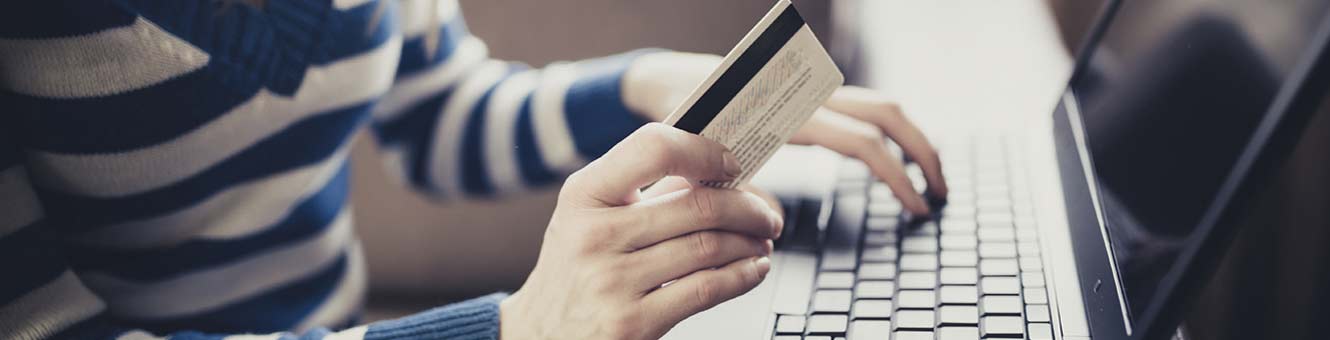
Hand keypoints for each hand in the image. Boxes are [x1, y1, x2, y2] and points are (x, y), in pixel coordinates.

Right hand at [501, 123, 782, 339]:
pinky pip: (706, 290)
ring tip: (761, 240)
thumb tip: (718, 172)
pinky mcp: (633, 323)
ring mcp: (612, 281)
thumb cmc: (574, 270)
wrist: (538, 335)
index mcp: (584, 194)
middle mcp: (595, 235)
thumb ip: (643, 192)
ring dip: (750, 242)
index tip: (731, 163)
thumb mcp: (589, 218)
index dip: (705, 151)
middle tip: (765, 214)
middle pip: (697, 205)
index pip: (654, 148)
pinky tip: (752, 269)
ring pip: (709, 247)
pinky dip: (743, 276)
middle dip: (748, 208)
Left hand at [623, 52, 947, 214]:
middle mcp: (808, 96)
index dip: (896, 176)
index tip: (916, 208)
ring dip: (913, 139)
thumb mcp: (702, 163)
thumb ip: (732, 193)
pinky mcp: (812, 98)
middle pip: (887, 114)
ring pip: (881, 106)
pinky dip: (890, 133)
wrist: (673, 85)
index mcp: (788, 112)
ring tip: (930, 178)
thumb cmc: (685, 123)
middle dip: (923, 152)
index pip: (862, 141)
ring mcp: (813, 93)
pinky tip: (895, 160)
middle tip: (941, 193)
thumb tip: (771, 223)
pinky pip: (864, 109)